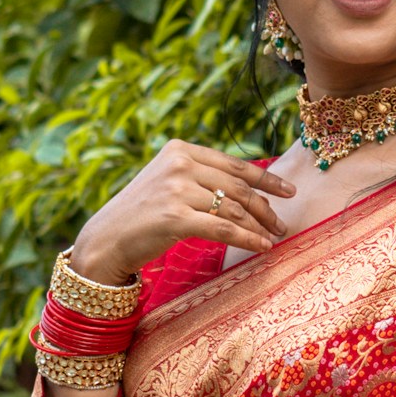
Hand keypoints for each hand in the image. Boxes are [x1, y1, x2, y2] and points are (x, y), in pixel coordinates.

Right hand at [68, 138, 293, 287]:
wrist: (106, 239)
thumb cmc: (142, 216)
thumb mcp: (169, 183)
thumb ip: (201, 177)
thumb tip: (248, 189)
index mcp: (180, 149)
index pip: (234, 164)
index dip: (266, 178)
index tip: (289, 190)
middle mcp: (179, 164)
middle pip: (238, 187)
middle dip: (266, 207)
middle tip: (283, 224)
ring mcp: (177, 189)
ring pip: (234, 208)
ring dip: (259, 226)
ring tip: (273, 238)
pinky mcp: (175, 216)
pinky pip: (224, 228)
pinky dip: (248, 239)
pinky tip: (262, 247)